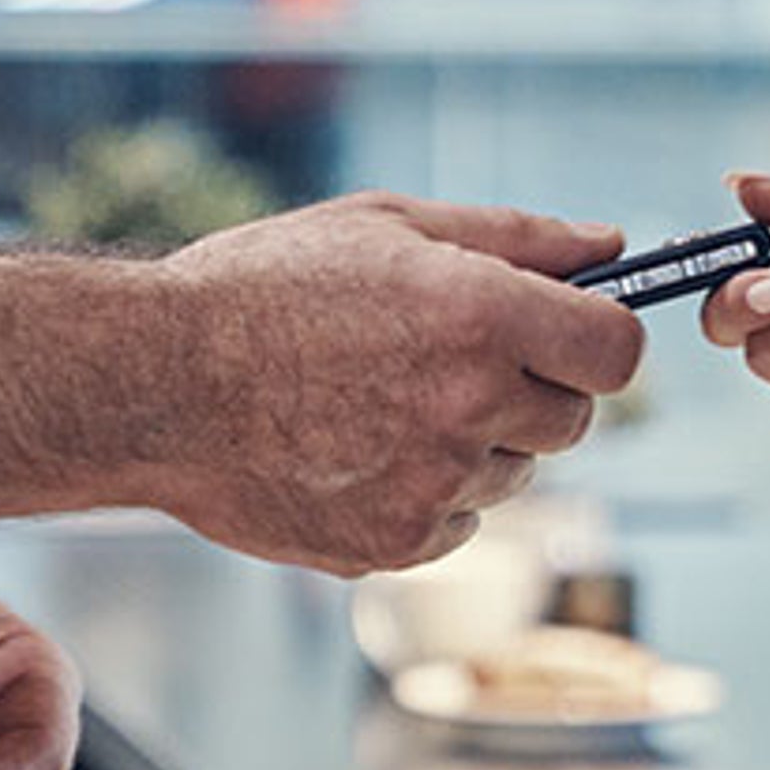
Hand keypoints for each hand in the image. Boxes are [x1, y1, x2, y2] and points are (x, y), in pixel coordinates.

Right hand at [145, 193, 647, 573]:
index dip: (600, 341)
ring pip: (512, 475)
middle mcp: (470, 406)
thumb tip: (609, 245)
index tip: (571, 336)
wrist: (152, 385)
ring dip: (475, 445)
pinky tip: (355, 450)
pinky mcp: (397, 545)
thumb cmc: (262, 288)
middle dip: (534, 392)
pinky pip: (458, 523)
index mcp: (481, 315)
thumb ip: (515, 237)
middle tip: (453, 362)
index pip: (617, 352)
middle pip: (573, 421)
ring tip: (381, 402)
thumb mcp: (387, 225)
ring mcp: (435, 485)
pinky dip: (426, 495)